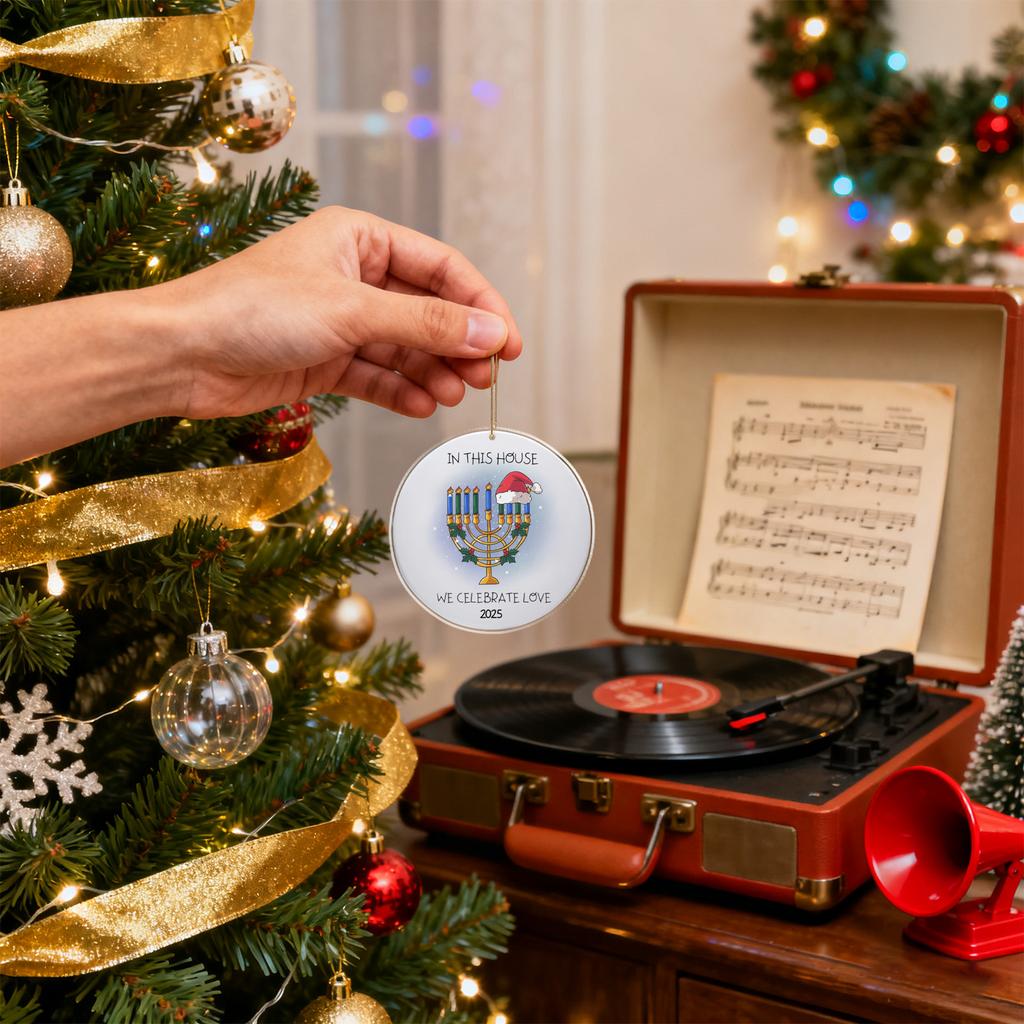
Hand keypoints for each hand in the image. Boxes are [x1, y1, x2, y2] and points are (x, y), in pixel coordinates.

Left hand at [158, 206, 521, 418]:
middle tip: (485, 377)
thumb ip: (426, 324)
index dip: (481, 305)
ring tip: (454, 395)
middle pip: (427, 310)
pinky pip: (376, 375)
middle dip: (458, 344)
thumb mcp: (351, 311)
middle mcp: (352, 276)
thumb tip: (491, 333)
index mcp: (359, 238)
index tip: (509, 343)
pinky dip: (400, 391)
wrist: (180, 355)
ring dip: (432, 372)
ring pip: (405, 347)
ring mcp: (339, 321)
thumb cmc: (251, 309)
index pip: (441, 268)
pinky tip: (421, 406)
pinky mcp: (324, 360)